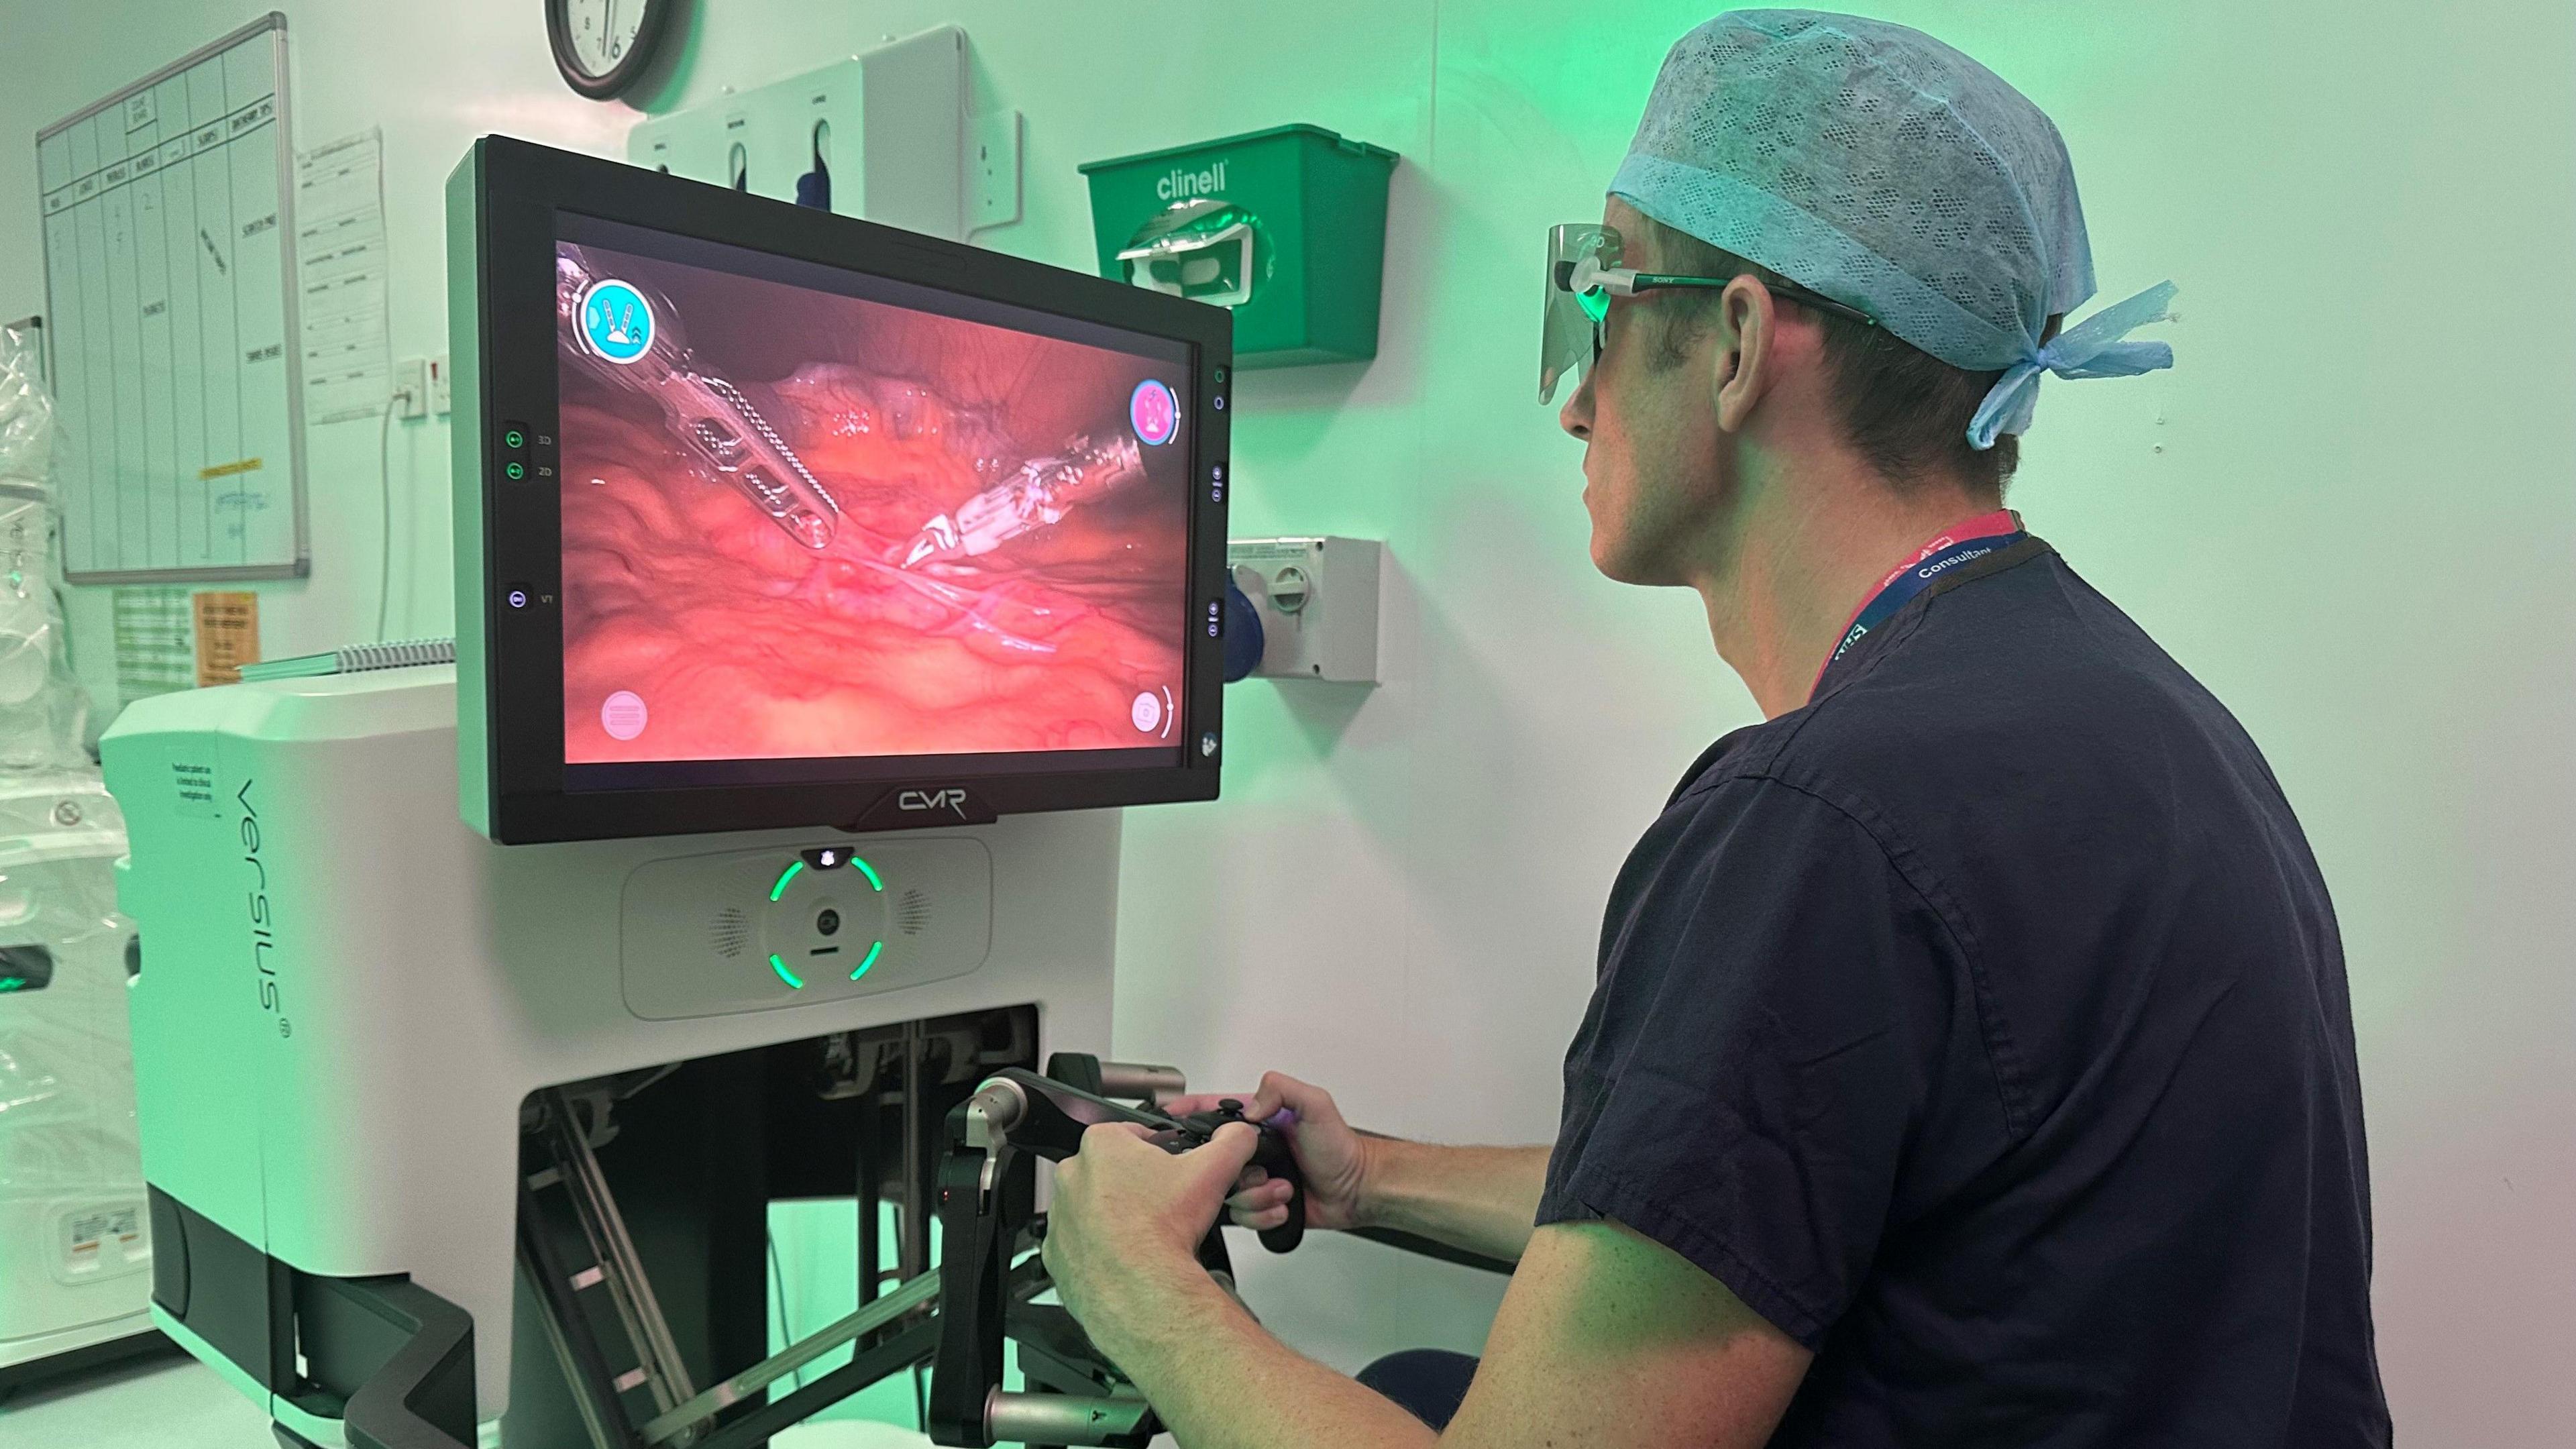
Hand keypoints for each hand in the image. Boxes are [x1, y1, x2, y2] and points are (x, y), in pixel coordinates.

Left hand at [1042, 1120, 1259, 1331]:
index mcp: (1101, 1145)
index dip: (1160, 1155)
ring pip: (1094, 1209)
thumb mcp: (1212, 1172)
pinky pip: (1080, 1246)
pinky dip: (1100, 1251)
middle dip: (1136, 1186)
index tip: (1172, 1174)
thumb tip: (1240, 1135)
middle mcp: (1072, 1176)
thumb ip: (1232, 1142)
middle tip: (1164, 1207)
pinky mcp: (1057, 1255)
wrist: (1141, 1290)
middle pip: (1112, 1172)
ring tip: (1146, 1235)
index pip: (1134, 1137)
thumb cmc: (1162, 1231)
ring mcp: (1061, 1217)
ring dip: (1117, 1219)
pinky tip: (1126, 1257)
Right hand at [1162, 1072, 1370, 1234]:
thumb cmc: (1341, 1148)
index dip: (1186, 1112)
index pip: (1212, 1109)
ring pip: (1225, 1192)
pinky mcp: (1260, 1203)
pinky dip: (1264, 1213)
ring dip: (1257, 1194)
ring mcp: (1254, 1177)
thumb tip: (1250, 1106)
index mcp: (1258, 1118)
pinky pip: (1242, 1216)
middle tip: (1262, 1169)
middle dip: (1233, 1171)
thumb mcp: (1316, 1104)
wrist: (1356, 1189)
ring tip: (1283, 1187)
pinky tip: (1283, 1204)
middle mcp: (1251, 1149)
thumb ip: (1282, 1090)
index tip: (1166, 1115)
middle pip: (1212, 1160)